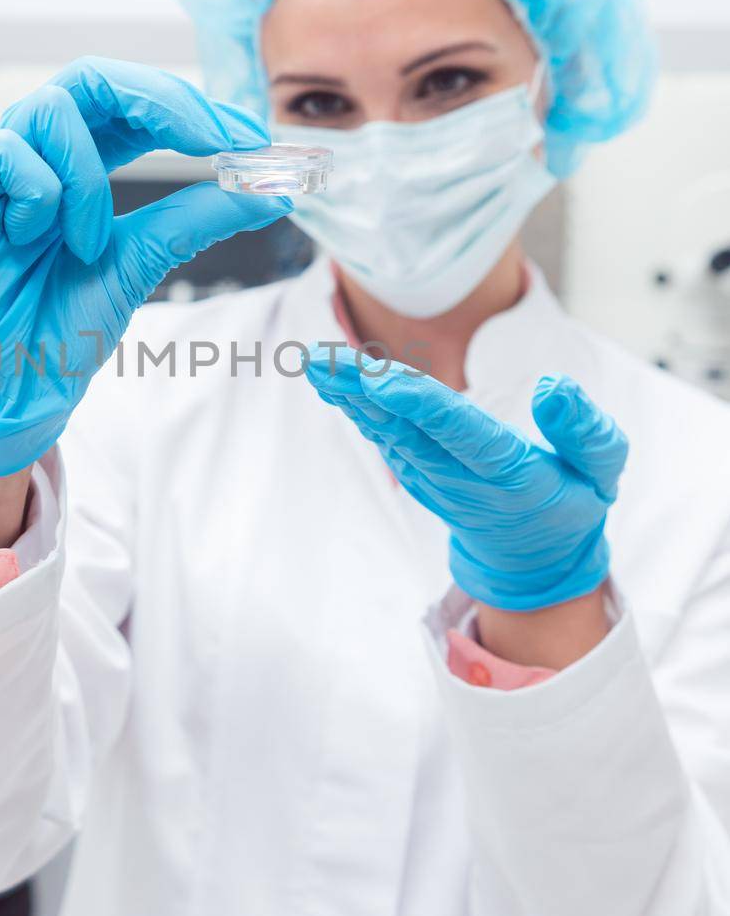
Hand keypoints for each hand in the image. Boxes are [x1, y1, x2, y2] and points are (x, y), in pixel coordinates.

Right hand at [0, 57, 289, 478]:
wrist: (11, 391)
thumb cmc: (62, 329)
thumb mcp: (143, 261)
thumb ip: (196, 218)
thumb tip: (271, 189)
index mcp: (78, 164)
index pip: (132, 103)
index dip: (190, 108)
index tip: (249, 139)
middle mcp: (35, 155)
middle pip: (91, 77)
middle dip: (161, 101)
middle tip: (215, 140)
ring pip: (50, 108)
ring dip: (89, 179)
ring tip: (87, 243)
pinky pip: (6, 151)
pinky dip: (38, 192)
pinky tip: (30, 238)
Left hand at [305, 356, 627, 611]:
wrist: (532, 557)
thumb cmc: (572, 501)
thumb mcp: (602, 472)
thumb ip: (585, 431)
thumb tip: (552, 387)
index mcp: (509, 474)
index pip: (461, 434)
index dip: (421, 406)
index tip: (381, 380)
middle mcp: (461, 477)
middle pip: (406, 429)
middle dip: (363, 392)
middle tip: (322, 358)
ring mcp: (432, 478)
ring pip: (386, 431)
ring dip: (348, 395)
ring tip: (314, 360)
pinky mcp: (416, 472)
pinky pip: (383, 434)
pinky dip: (354, 406)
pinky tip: (329, 379)